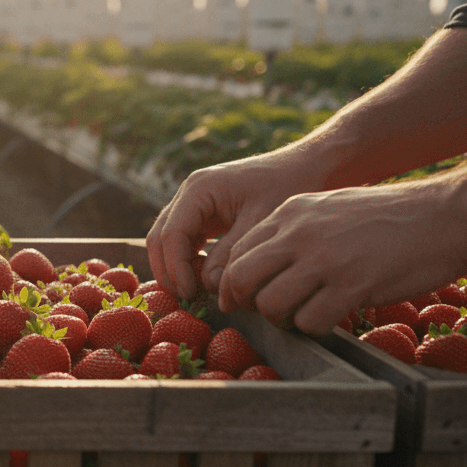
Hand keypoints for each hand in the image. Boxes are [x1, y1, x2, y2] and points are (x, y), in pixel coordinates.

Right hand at [147, 148, 326, 299]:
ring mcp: (193, 204)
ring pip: (167, 242)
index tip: (190, 295)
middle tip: (187, 300)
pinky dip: (188, 263)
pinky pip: (184, 242)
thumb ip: (231, 254)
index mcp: (198, 189)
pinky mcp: (203, 216)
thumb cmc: (287, 186)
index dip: (175, 269)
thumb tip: (206, 286)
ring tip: (197, 293)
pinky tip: (206, 280)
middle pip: (160, 238)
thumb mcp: (260, 222)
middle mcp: (188, 194)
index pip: (171, 235)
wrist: (305, 167)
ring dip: (176, 269)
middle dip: (169, 271)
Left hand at [217, 178, 466, 333]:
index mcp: (290, 213)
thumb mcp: (327, 208)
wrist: (441, 215)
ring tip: (301, 316)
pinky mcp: (352, 285)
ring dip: (282, 320)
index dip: (232, 282)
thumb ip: (292, 232)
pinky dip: (315, 327)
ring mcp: (325, 259)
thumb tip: (260, 267)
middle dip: (243, 303)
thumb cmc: (385, 217)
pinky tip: (331, 317)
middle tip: (260, 315)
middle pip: (241, 278)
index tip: (238, 299)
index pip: (238, 252)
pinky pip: (311, 321)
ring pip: (270, 304)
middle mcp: (300, 234)